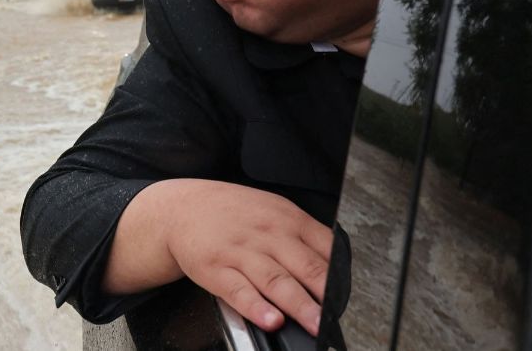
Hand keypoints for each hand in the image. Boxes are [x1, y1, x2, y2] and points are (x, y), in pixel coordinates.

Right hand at [103, 178, 332, 335]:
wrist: (183, 207)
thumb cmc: (233, 213)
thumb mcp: (273, 211)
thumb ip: (305, 236)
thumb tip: (336, 266)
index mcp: (287, 220)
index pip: (324, 249)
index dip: (340, 277)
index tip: (349, 298)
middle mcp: (267, 235)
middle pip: (304, 266)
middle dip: (324, 295)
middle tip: (337, 317)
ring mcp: (241, 252)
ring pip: (275, 281)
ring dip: (297, 305)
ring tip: (313, 324)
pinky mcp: (216, 269)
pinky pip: (238, 290)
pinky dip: (255, 306)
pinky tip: (268, 319)